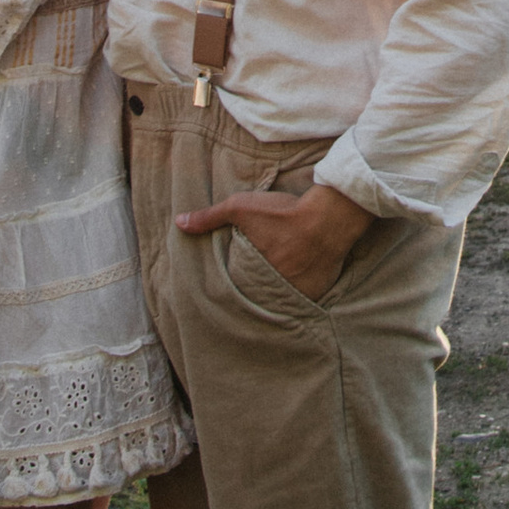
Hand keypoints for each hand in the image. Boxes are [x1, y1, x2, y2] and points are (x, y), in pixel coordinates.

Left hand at [176, 180, 373, 301]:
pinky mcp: (316, 295)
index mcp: (251, 274)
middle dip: (256, 292)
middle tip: (257, 282)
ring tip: (277, 283)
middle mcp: (273, 291)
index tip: (238, 279)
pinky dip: (298, 294)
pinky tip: (298, 283)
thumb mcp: (241, 208)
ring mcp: (296, 296)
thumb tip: (179, 223)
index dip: (237, 284)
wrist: (328, 218)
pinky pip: (303, 301)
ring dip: (277, 294)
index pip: (236, 289)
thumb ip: (209, 217)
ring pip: (281, 300)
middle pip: (258, 297)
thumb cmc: (283, 212)